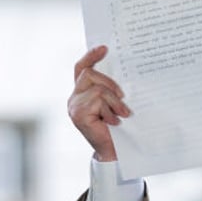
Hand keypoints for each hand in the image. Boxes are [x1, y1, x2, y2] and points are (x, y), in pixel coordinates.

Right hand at [67, 45, 129, 161]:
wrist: (115, 153)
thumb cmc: (119, 129)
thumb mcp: (117, 104)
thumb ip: (114, 90)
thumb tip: (127, 73)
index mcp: (83, 92)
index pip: (82, 68)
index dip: (91, 56)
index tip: (105, 47)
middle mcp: (75, 97)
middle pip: (89, 73)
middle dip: (110, 82)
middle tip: (123, 96)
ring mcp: (74, 106)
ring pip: (97, 88)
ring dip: (114, 101)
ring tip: (123, 114)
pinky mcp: (78, 114)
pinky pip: (97, 100)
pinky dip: (110, 109)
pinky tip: (114, 122)